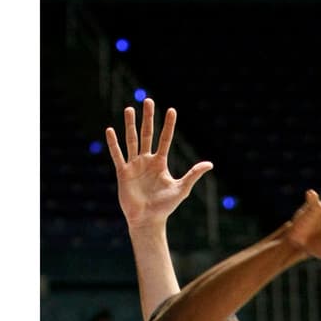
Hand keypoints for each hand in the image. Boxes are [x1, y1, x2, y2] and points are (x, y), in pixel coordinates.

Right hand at [105, 99, 213, 229]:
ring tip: (129, 109)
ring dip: (130, 125)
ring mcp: (134, 165)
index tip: (171, 110)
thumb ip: (193, 174)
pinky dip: (114, 144)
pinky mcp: (123, 173)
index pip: (165, 139)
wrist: (147, 220)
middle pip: (147, 134)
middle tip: (148, 100)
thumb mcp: (182, 189)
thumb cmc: (165, 206)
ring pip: (131, 140)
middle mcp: (146, 161)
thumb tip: (210, 163)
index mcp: (160, 163)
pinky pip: (118, 155)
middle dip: (148, 118)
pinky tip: (110, 130)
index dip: (168, 125)